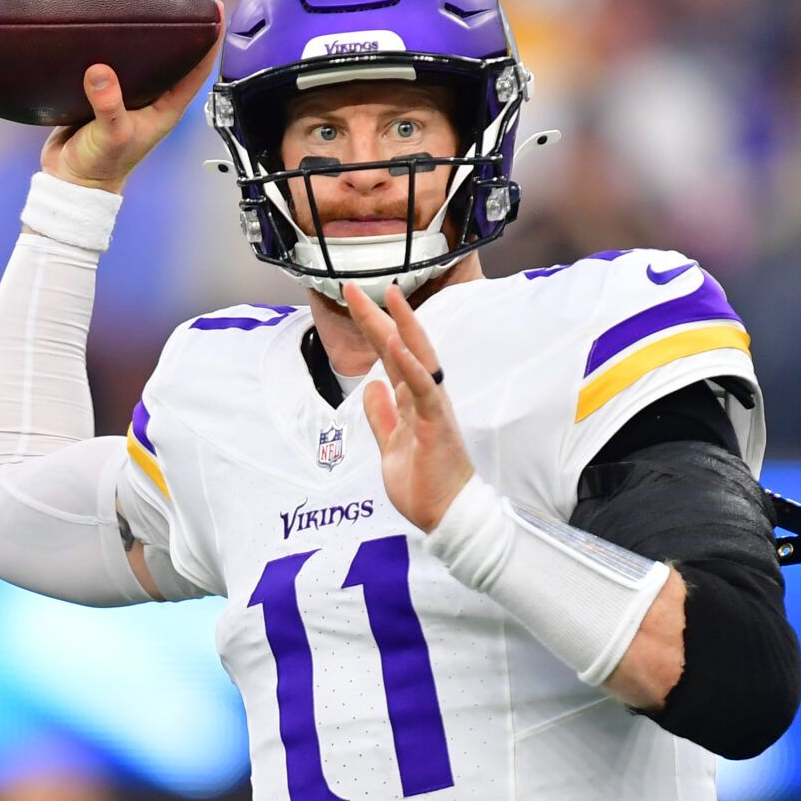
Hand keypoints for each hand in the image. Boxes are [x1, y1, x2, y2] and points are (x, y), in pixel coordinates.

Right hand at [40, 1, 223, 193]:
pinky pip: (113, 63)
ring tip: (145, 0)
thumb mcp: (111, 135)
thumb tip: (100, 71)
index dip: (211, 41)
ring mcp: (128, 95)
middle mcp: (152, 99)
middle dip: (182, 29)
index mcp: (166, 108)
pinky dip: (114, 45)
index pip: (198, 70)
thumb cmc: (100, 166)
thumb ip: (108, 105)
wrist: (70, 180)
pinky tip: (106, 24)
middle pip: (175, 58)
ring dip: (148, 34)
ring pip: (144, 58)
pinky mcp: (104, 92)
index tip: (216, 10)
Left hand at [344, 282, 474, 532]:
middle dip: (379, 315)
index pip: (389, 354)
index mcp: (412, 400)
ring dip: (404, 326)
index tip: (352, 298)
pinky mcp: (437, 424)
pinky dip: (412, 365)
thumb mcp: (390, 445)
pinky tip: (398, 343)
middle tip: (355, 285)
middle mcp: (424, 396)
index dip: (372, 326)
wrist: (447, 515)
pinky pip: (425, 389)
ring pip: (420, 358)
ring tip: (388, 296)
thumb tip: (372, 386)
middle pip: (401, 346)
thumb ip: (382, 416)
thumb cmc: (425, 484)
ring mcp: (433, 407)